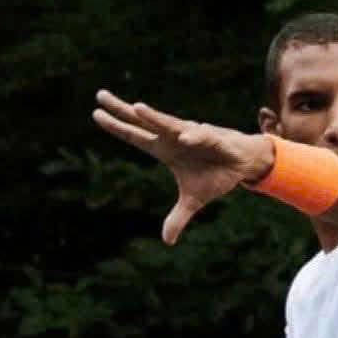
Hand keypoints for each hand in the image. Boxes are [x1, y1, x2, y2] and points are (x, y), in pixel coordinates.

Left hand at [92, 89, 271, 243]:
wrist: (241, 164)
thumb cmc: (214, 175)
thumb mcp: (193, 200)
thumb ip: (177, 218)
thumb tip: (167, 241)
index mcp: (164, 149)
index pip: (136, 137)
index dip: (116, 127)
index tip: (95, 114)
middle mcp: (173, 137)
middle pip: (144, 121)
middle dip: (122, 109)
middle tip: (100, 95)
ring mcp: (191, 134)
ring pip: (169, 123)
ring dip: (154, 117)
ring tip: (137, 108)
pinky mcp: (213, 136)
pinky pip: (202, 136)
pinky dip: (194, 137)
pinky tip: (186, 139)